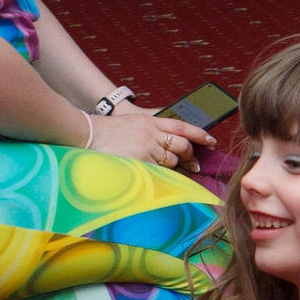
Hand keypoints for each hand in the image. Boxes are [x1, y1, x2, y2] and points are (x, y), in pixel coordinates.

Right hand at [89, 112, 212, 169]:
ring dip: (173, 167)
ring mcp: (145, 148)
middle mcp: (151, 133)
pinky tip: (158, 177)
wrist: (88, 133)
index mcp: (150, 121)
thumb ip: (152, 126)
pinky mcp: (138, 161)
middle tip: (193, 165)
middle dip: (189, 156)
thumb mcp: (134, 121)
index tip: (212, 141)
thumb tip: (170, 134)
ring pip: (170, 160)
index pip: (181, 126)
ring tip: (171, 171)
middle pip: (181, 145)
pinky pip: (158, 171)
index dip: (199, 134)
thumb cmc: (109, 130)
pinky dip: (161, 175)